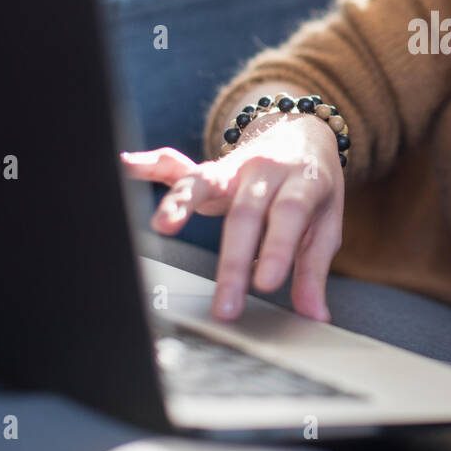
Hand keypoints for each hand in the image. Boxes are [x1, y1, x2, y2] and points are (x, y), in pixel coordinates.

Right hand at [120, 113, 343, 322]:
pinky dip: (149, 165)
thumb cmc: (312, 188)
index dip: (278, 246)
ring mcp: (233, 167)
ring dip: (181, 203)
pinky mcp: (207, 170)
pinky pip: (174, 165)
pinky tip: (125, 164)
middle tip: (225, 307)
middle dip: (233, 261)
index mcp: (303, 180)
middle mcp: (266, 170)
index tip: (265, 284)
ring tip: (163, 225)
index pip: (289, 213)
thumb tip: (314, 317)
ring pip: (205, 181)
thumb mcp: (325, 224)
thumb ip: (313, 269)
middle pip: (245, 213)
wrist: (303, 134)